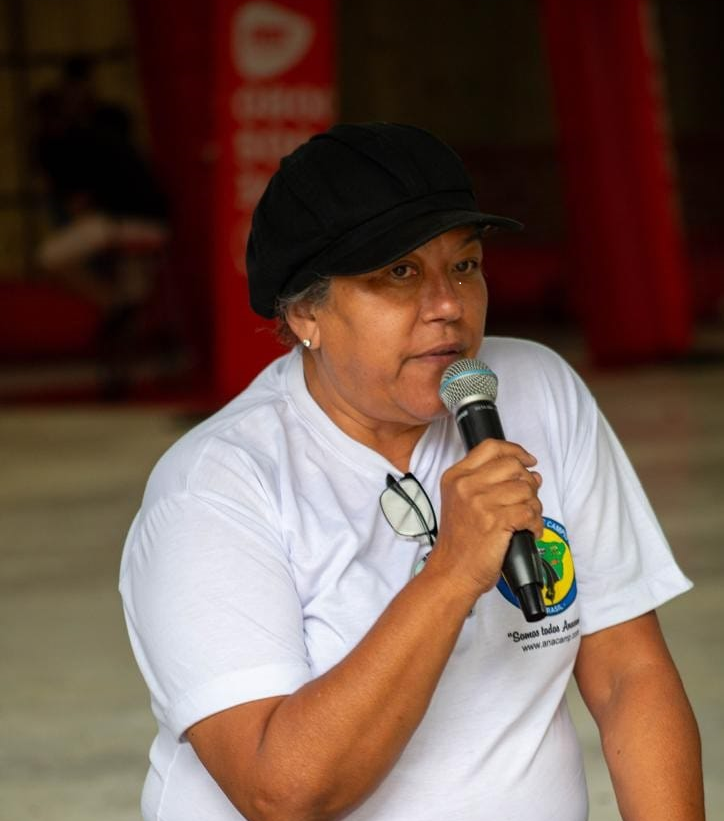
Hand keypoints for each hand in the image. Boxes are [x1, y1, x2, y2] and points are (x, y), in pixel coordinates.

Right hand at [427, 439, 542, 599]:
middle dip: (528, 482)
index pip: (491, 448)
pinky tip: (529, 531)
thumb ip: (491, 484)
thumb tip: (532, 475)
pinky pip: (529, 512)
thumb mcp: (462, 503)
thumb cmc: (460, 543)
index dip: (515, 451)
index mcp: (456, 477)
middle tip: (527, 499)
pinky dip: (536, 523)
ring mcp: (480, 502)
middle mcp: (466, 485)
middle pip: (512, 465)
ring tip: (527, 520)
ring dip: (534, 506)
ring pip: (525, 489)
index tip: (528, 460)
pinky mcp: (495, 521)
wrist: (451, 572)